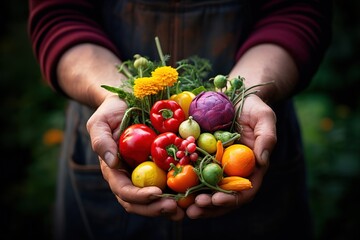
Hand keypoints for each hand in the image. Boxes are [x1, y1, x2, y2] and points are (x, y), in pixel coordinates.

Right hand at [87, 94, 185, 219]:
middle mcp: (131, 176)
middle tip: (174, 209)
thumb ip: (101, 141)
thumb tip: (112, 163)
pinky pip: (171, 183)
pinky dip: (181, 192)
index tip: (156, 193)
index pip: (124, 191)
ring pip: (156, 199)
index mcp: (115, 171)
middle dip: (156, 208)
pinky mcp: (161, 166)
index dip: (139, 196)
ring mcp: (147, 173)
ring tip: (187, 209)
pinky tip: (194, 195)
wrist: (127, 102)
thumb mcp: (100, 122)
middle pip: (140, 203)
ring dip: (170, 207)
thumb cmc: (111, 112)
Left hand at [185, 94, 276, 217]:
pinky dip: (184, 184)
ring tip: (183, 207)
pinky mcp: (202, 158)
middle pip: (222, 196)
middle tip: (194, 210)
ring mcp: (216, 167)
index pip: (243, 191)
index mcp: (250, 168)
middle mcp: (233, 172)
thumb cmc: (253, 108)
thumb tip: (262, 161)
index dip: (230, 199)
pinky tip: (173, 190)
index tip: (216, 201)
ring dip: (195, 201)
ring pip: (206, 190)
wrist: (234, 98)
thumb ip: (266, 138)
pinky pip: (192, 173)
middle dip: (209, 206)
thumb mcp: (264, 118)